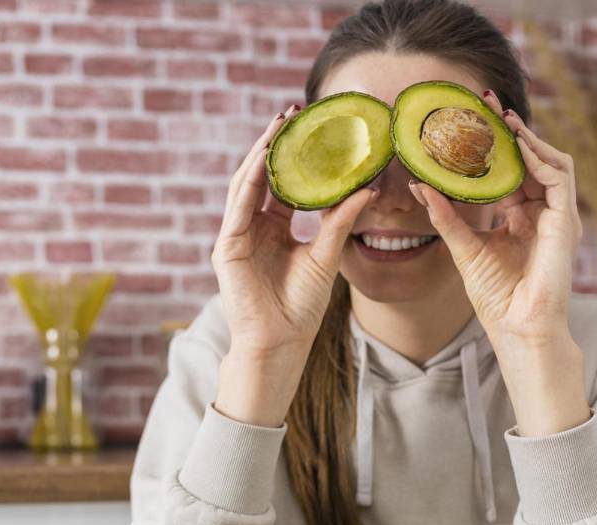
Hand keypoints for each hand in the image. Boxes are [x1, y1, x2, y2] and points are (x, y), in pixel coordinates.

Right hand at [211, 107, 376, 425]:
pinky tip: (264, 157)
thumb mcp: (326, 255)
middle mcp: (253, 226)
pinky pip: (239, 205)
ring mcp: (237, 234)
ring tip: (278, 125)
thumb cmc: (301, 306)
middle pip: (263, 175)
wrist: (281, 341)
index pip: (284, 183)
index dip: (297, 155)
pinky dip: (251, 179)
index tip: (313, 127)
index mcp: (275, 228)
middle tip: (293, 112)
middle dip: (276, 143)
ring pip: (247, 183)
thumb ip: (341, 221)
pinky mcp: (227, 246)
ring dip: (261, 152)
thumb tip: (369, 190)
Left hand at [406, 91, 582, 342]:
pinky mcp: (565, 221)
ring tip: (501, 119)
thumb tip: (421, 187)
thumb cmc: (497, 297)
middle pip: (530, 160)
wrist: (519, 327)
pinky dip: (538, 158)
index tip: (471, 120)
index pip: (510, 171)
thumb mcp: (464, 248)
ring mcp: (557, 216)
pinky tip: (515, 146)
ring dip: (527, 137)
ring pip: (549, 161)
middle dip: (510, 130)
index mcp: (521, 218)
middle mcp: (542, 213)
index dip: (493, 145)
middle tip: (485, 103)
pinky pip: (558, 177)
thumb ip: (447, 217)